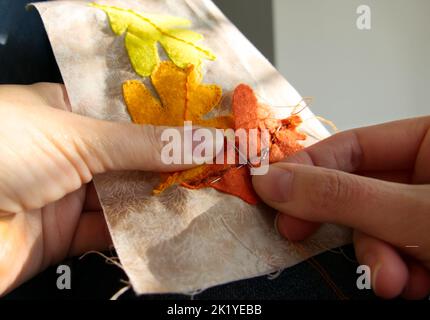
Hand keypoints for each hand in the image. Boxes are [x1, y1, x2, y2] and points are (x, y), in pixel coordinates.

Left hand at [0, 83, 198, 294]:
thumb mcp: (77, 136)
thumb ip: (141, 144)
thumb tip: (199, 140)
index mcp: (64, 112)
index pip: (127, 114)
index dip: (167, 121)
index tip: (204, 128)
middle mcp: (67, 153)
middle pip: (131, 158)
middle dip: (170, 164)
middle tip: (213, 166)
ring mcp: (66, 196)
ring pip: (125, 197)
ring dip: (161, 200)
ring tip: (204, 196)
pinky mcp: (63, 238)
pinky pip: (110, 233)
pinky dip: (139, 234)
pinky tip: (169, 228)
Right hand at [253, 117, 429, 298]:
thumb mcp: (412, 213)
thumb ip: (341, 196)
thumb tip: (268, 180)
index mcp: (428, 140)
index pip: (351, 146)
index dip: (308, 169)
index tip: (271, 194)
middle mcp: (424, 171)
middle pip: (357, 191)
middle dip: (345, 227)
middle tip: (300, 238)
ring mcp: (424, 209)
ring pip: (374, 227)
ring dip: (376, 259)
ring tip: (393, 284)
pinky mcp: (425, 241)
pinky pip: (393, 250)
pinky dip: (397, 272)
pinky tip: (413, 285)